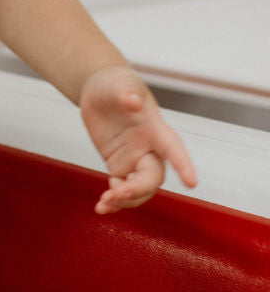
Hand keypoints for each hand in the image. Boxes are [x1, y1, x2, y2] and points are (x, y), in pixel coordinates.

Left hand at [79, 65, 197, 214]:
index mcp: (155, 128)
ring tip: (104, 204)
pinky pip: (121, 189)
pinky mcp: (119, 165)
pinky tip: (102, 207)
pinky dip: (113, 202)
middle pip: (153, 177)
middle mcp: (149, 147)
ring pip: (139, 189)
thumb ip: (127, 93)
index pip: (172, 147)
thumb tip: (134, 101)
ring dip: (125, 201)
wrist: (100, 91)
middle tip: (117, 192)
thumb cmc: (116, 85)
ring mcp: (134, 159)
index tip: (191, 183)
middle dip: (138, 189)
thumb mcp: (120, 84)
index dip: (183, 164)